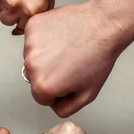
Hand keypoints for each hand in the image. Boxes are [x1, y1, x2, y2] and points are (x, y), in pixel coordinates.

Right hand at [23, 0, 123, 116]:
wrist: (104, 25)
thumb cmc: (98, 58)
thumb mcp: (87, 95)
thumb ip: (66, 108)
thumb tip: (54, 106)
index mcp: (42, 86)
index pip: (41, 98)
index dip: (57, 91)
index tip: (68, 79)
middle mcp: (31, 66)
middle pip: (34, 77)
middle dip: (49, 73)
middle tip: (70, 62)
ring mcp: (30, 44)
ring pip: (33, 57)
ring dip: (46, 54)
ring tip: (67, 47)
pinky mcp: (33, 26)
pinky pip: (34, 38)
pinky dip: (45, 37)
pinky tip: (62, 35)